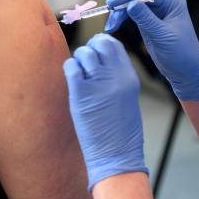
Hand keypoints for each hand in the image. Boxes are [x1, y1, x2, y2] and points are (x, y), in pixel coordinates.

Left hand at [63, 34, 148, 191]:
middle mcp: (115, 77)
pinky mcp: (80, 94)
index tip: (97, 49)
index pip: (115, 45)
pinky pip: (71, 67)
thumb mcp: (128, 96)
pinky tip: (73, 79)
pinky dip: (69, 68)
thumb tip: (101, 58)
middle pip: (100, 44)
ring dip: (79, 59)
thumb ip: (117, 76)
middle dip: (91, 47)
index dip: (103, 43)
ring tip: (80, 73)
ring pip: (84, 53)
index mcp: (129, 77)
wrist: (117, 156)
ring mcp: (98, 84)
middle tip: (86, 59)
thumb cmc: (122, 130)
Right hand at [104, 0, 198, 100]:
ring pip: (130, 4)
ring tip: (110, 27)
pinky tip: (113, 26)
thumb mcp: (163, 36)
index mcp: (172, 0)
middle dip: (120, 5)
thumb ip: (146, 19)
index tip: (112, 3)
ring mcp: (155, 10)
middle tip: (109, 17)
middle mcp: (163, 2)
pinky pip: (130, 14)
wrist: (186, 71)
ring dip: (118, 13)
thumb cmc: (181, 53)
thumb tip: (130, 4)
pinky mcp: (147, 20)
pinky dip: (121, 19)